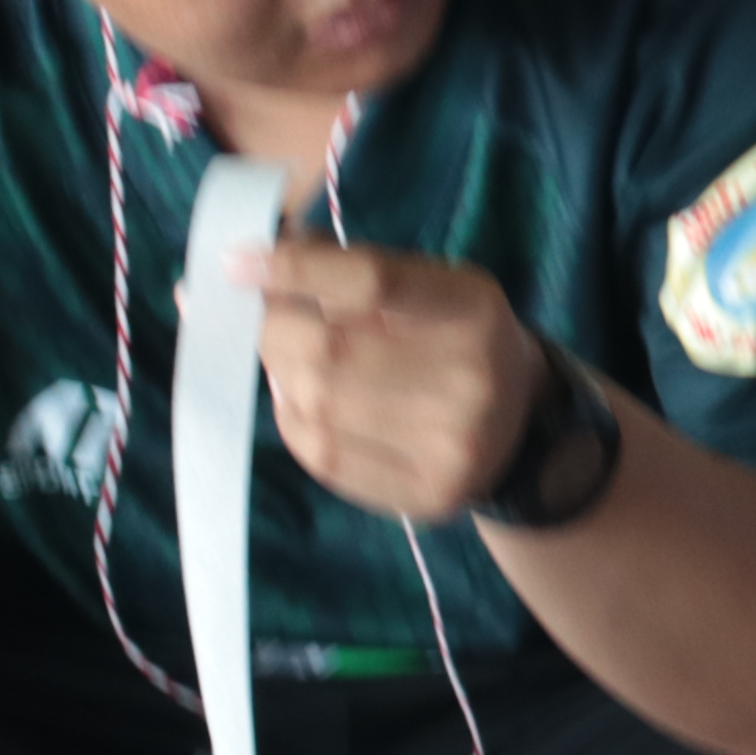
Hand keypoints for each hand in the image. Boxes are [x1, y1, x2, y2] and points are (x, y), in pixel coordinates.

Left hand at [240, 237, 545, 523]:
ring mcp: (451, 446)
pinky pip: (320, 453)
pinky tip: (309, 404)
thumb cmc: (450, 337)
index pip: (371, 282)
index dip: (294, 269)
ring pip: (314, 404)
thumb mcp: (424, 284)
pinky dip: (294, 418)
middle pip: (330, 349)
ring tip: (291, 359)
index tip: (235, 263)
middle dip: (272, 327)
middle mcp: (473, 380)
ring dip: (280, 374)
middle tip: (258, 317)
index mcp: (474, 310)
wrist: (520, 425)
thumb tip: (245, 260)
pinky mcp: (424, 494)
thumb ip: (345, 268)